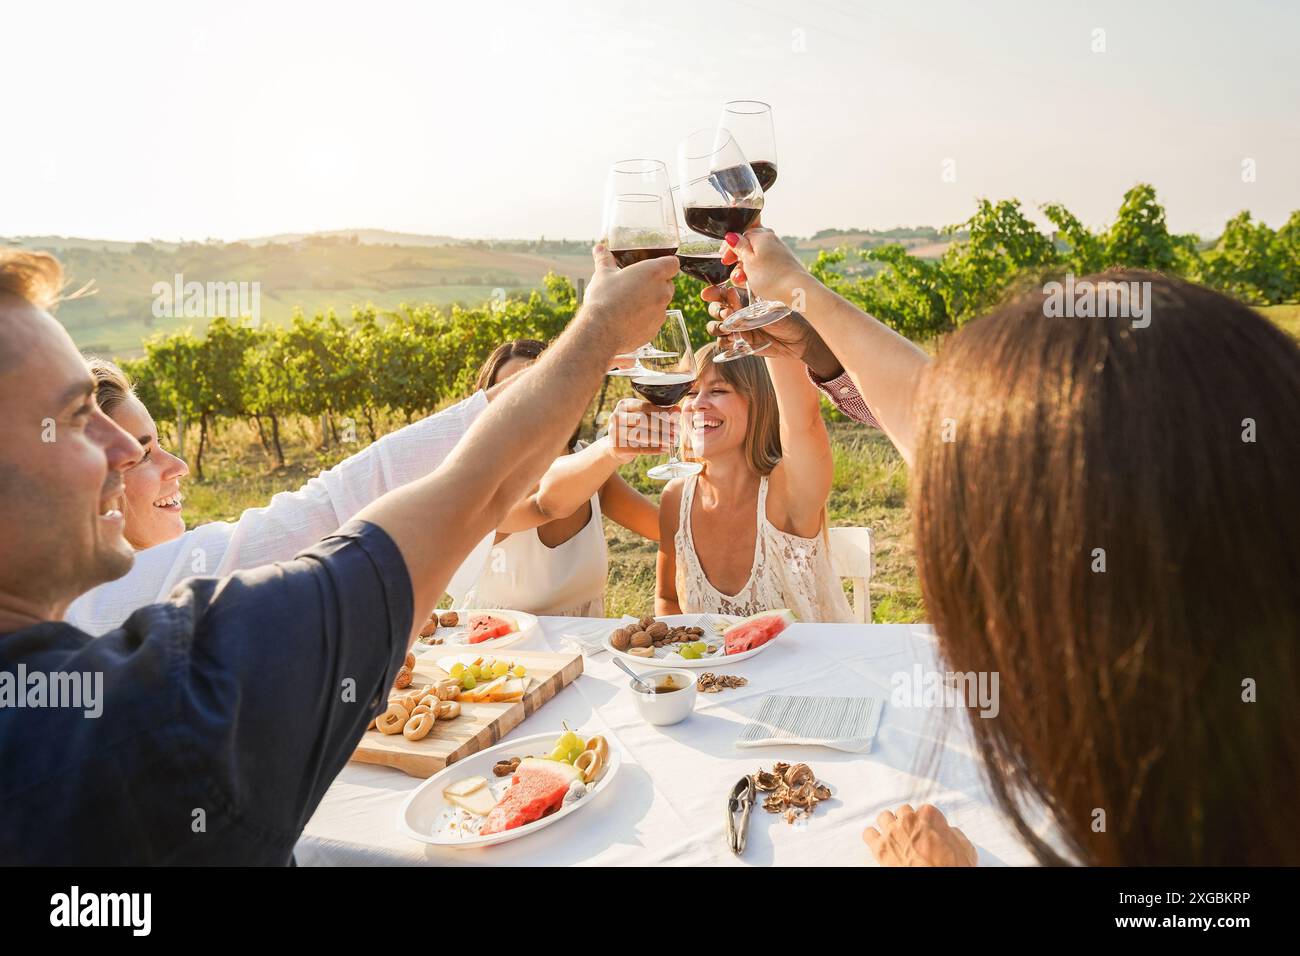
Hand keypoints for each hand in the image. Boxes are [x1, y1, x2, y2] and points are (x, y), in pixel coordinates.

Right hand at [582, 245, 678, 356]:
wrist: (601, 332)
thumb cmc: (604, 299)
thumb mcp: (602, 275)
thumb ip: (604, 259)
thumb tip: (599, 248)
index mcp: (654, 273)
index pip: (673, 263)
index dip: (665, 264)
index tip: (654, 267)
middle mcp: (662, 292)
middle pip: (668, 284)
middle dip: (656, 284)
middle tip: (637, 285)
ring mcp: (661, 313)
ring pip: (661, 303)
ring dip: (650, 302)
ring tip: (629, 304)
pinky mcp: (655, 330)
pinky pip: (654, 321)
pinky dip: (645, 319)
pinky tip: (628, 320)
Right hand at [604, 399, 677, 462]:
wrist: (617, 445)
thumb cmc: (633, 426)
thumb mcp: (640, 415)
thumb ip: (657, 412)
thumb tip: (677, 410)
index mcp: (623, 405)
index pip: (644, 406)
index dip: (661, 411)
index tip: (676, 415)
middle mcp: (616, 417)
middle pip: (642, 420)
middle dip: (662, 425)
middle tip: (676, 429)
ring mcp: (615, 433)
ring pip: (641, 435)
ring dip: (660, 437)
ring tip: (673, 439)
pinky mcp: (618, 448)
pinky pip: (639, 449)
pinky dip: (654, 449)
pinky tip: (665, 449)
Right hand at [701, 306, 841, 378]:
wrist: (798, 338)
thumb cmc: (787, 316)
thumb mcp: (766, 307)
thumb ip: (746, 305)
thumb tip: (729, 294)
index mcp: (744, 297)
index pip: (722, 292)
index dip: (713, 293)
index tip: (707, 294)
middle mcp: (738, 312)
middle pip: (715, 309)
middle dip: (716, 310)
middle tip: (727, 313)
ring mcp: (738, 328)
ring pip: (715, 326)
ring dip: (717, 327)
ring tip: (729, 328)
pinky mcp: (741, 343)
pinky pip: (723, 342)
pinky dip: (724, 341)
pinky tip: (733, 339)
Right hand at [718, 226, 809, 307]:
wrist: (796, 289)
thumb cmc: (771, 276)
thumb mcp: (748, 261)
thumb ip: (739, 246)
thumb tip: (732, 236)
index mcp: (762, 235)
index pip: (741, 235)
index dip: (730, 248)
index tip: (725, 260)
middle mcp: (771, 240)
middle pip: (748, 247)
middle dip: (739, 261)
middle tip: (736, 274)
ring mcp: (778, 252)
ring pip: (755, 258)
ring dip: (746, 270)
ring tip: (744, 282)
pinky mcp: (782, 264)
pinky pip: (764, 265)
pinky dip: (757, 273)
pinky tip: (755, 284)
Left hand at [862, 804, 978, 866]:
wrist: (938, 882)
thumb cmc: (953, 867)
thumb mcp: (965, 848)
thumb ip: (953, 833)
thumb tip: (949, 832)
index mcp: (929, 815)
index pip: (924, 809)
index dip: (926, 822)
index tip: (928, 830)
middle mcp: (908, 819)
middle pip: (902, 811)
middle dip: (906, 821)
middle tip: (911, 833)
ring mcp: (892, 832)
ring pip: (883, 817)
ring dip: (888, 825)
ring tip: (894, 836)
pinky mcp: (880, 848)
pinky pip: (868, 834)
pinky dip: (873, 837)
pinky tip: (879, 843)